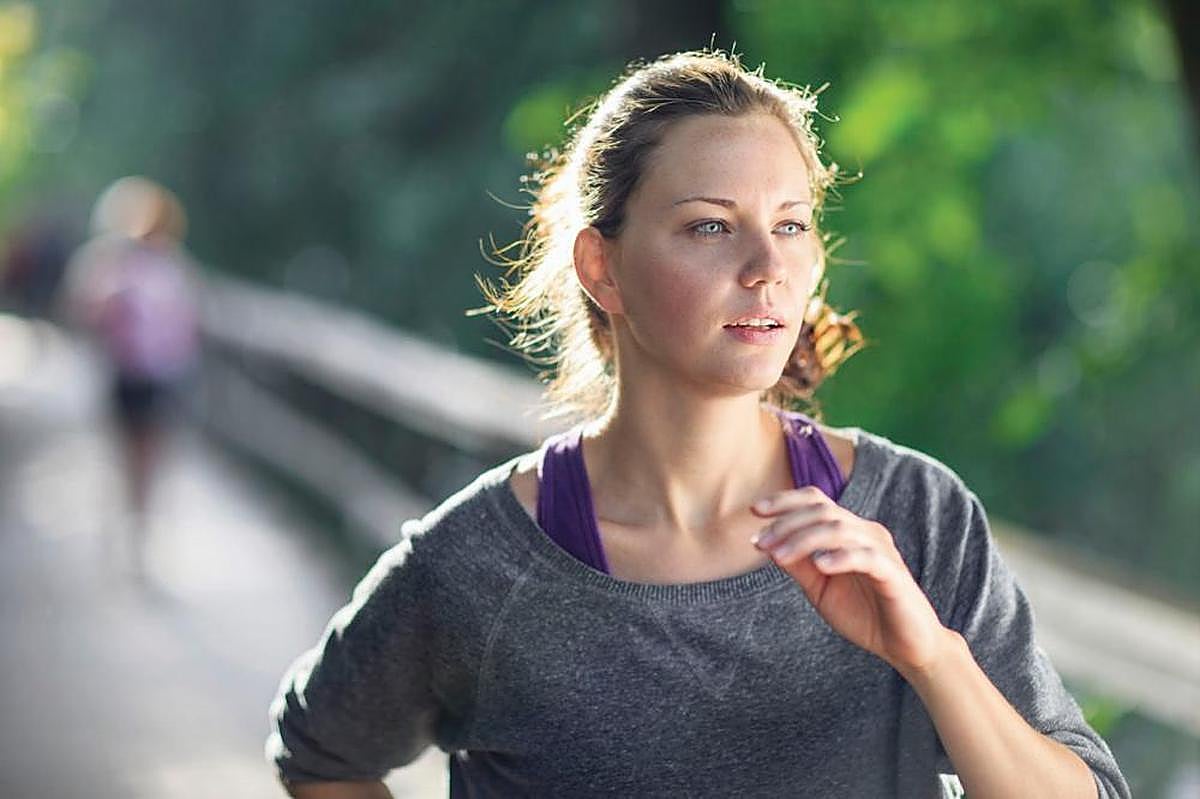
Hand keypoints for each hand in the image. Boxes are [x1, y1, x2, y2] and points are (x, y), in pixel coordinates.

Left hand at [750, 486, 950, 674]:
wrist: (905, 646)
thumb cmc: (864, 615)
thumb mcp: (820, 589)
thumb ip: (798, 566)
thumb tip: (767, 546)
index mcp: (849, 532)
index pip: (816, 502)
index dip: (785, 501)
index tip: (754, 511)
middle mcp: (866, 533)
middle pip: (823, 511)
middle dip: (786, 524)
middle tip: (760, 543)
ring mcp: (881, 551)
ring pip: (839, 529)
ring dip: (804, 540)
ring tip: (779, 557)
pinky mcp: (894, 574)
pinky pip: (867, 557)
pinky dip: (840, 557)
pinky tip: (820, 566)